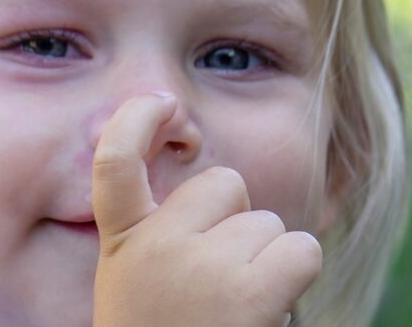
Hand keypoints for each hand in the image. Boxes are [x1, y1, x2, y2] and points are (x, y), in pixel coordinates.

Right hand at [91, 93, 321, 326]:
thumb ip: (160, 231)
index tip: (161, 104)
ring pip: (266, 221)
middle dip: (233, 217)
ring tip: (235, 305)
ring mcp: (201, 266)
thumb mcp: (140, 280)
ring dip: (264, 256)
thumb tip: (216, 180)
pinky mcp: (248, 292)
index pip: (113, 163)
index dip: (135, 120)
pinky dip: (296, 272)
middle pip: (222, 183)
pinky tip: (268, 307)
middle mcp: (156, 246)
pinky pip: (299, 247)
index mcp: (124, 243)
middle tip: (217, 273)